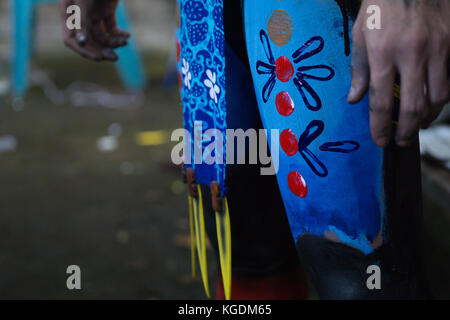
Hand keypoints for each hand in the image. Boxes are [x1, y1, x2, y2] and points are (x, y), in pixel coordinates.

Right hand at [59, 0, 129, 61]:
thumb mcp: (85, 2)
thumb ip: (82, 21)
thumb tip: (80, 42)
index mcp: (68, 13)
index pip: (71, 39)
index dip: (83, 50)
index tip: (98, 58)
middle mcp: (79, 16)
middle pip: (88, 41)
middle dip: (101, 50)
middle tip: (115, 58)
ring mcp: (93, 14)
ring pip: (102, 37)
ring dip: (114, 43)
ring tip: (125, 41)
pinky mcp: (106, 11)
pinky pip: (112, 29)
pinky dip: (120, 34)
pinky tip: (128, 35)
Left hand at [348, 0, 449, 146]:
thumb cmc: (381, 6)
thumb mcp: (361, 34)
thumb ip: (359, 69)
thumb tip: (355, 99)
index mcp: (383, 52)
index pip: (380, 100)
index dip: (380, 125)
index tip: (380, 140)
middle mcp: (411, 53)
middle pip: (413, 105)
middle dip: (406, 130)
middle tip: (401, 141)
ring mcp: (437, 48)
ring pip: (438, 97)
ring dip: (427, 117)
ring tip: (416, 126)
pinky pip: (449, 79)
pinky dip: (441, 97)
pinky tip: (431, 102)